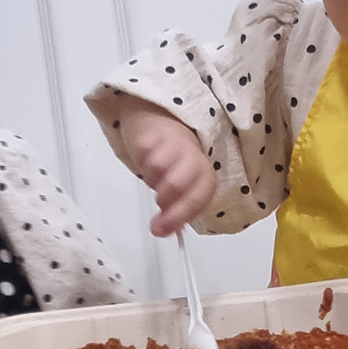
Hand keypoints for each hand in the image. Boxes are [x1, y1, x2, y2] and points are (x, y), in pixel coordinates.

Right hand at [118, 96, 216, 236]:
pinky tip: (148, 158)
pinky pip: (142, 160)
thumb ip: (180, 206)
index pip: (198, 198)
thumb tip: (166, 230)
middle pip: (176, 186)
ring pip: (156, 174)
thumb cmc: (176, 156)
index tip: (162, 230)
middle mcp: (192, 157)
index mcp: (205, 172)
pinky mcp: (151, 136)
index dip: (180, 216)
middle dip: (164, 201)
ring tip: (157, 175)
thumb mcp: (185, 181)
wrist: (160, 118)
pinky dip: (143, 165)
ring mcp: (172, 144)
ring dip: (153, 181)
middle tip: (159, 202)